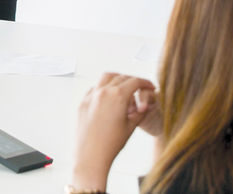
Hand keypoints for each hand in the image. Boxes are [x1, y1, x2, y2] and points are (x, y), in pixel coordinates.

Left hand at [73, 73, 156, 189]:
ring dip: (117, 78)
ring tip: (124, 87)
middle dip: (133, 80)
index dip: (145, 82)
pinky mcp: (83, 102)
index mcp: (118, 96)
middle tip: (139, 87)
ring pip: (106, 78)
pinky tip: (108, 97)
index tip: (150, 86)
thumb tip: (147, 104)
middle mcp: (104, 92)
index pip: (135, 81)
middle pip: (121, 77)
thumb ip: (141, 111)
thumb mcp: (131, 126)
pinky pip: (95, 88)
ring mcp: (91, 96)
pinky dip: (104, 87)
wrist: (91, 155)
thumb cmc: (111, 144)